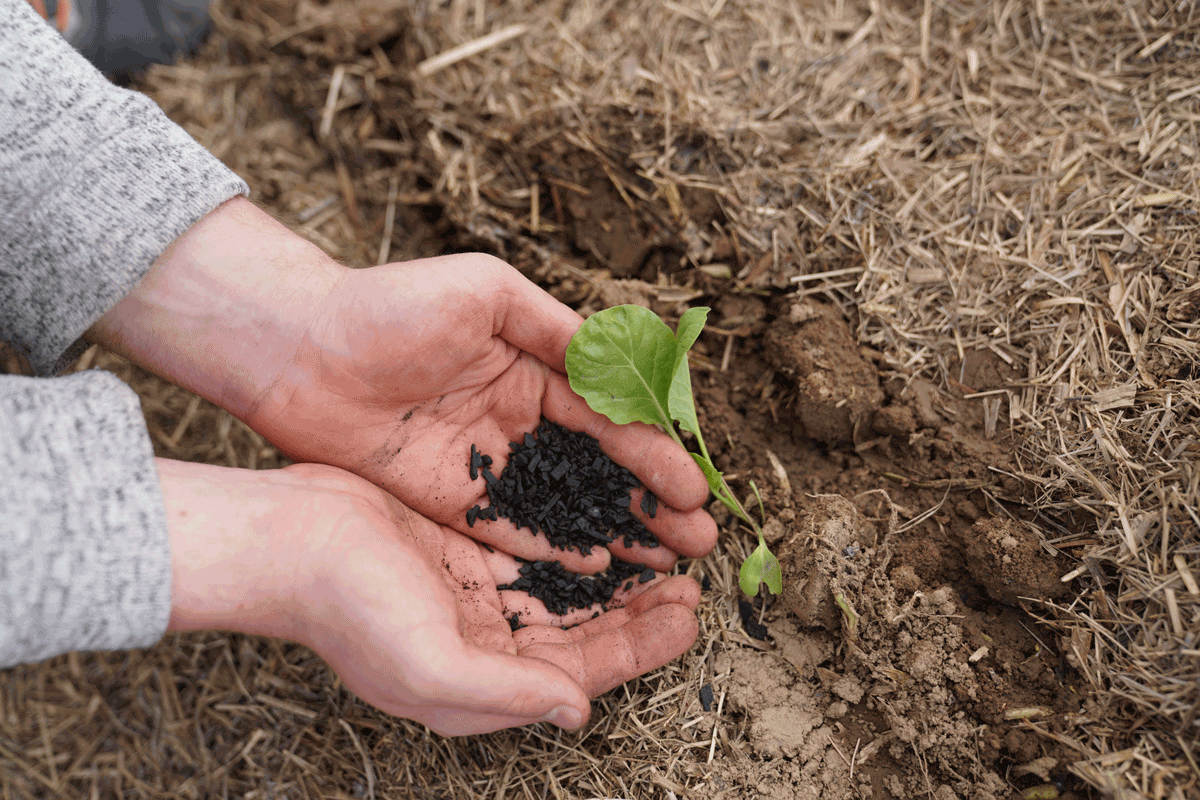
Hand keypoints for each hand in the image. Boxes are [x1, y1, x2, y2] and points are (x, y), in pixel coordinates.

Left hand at [92, 198, 717, 572]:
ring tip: (666, 563)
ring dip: (615, 531)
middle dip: (649, 503)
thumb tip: (621, 362)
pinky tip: (598, 568)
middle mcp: (518, 419)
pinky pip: (510, 529)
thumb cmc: (390, 305)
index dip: (653, 455)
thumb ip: (556, 328)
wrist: (297, 348)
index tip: (694, 488)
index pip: (609, 418)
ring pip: (564, 504)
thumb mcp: (486, 293)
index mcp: (534, 367)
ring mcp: (486, 463)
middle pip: (598, 469)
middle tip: (698, 540)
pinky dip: (553, 547)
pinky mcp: (449, 499)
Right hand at [159, 458, 702, 735]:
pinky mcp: (464, 552)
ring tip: (665, 560)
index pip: (577, 676)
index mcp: (478, 685)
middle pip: (580, 637)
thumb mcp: (431, 666)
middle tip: (689, 587)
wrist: (290, 540)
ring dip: (614, 583)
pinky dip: (575, 549)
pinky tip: (607, 531)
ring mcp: (473, 598)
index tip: (685, 622)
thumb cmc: (349, 609)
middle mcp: (482, 646)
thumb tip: (576, 713)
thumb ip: (508, 694)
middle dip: (637, 618)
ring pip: (565, 594)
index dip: (636, 653)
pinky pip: (537, 555)